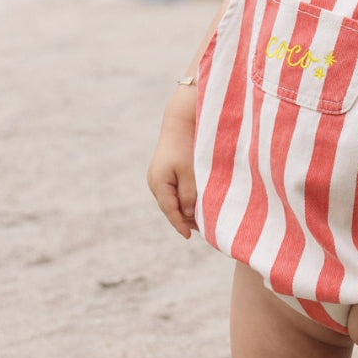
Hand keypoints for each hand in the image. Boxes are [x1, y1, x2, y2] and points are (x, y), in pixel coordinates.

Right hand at [146, 89, 197, 239]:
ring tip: (201, 219)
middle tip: (202, 229)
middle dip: (184, 218)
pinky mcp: (164, 172)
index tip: (188, 236)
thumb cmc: (187, 145)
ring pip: (172, 199)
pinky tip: (195, 202)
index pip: (170, 210)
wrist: (180, 121)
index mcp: (159, 182)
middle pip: (170, 207)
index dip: (180, 224)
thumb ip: (189, 194)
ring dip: (184, 208)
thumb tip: (188, 213)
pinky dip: (183, 198)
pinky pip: (173, 191)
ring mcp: (158, 177)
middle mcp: (155, 181)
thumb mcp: (191, 172)